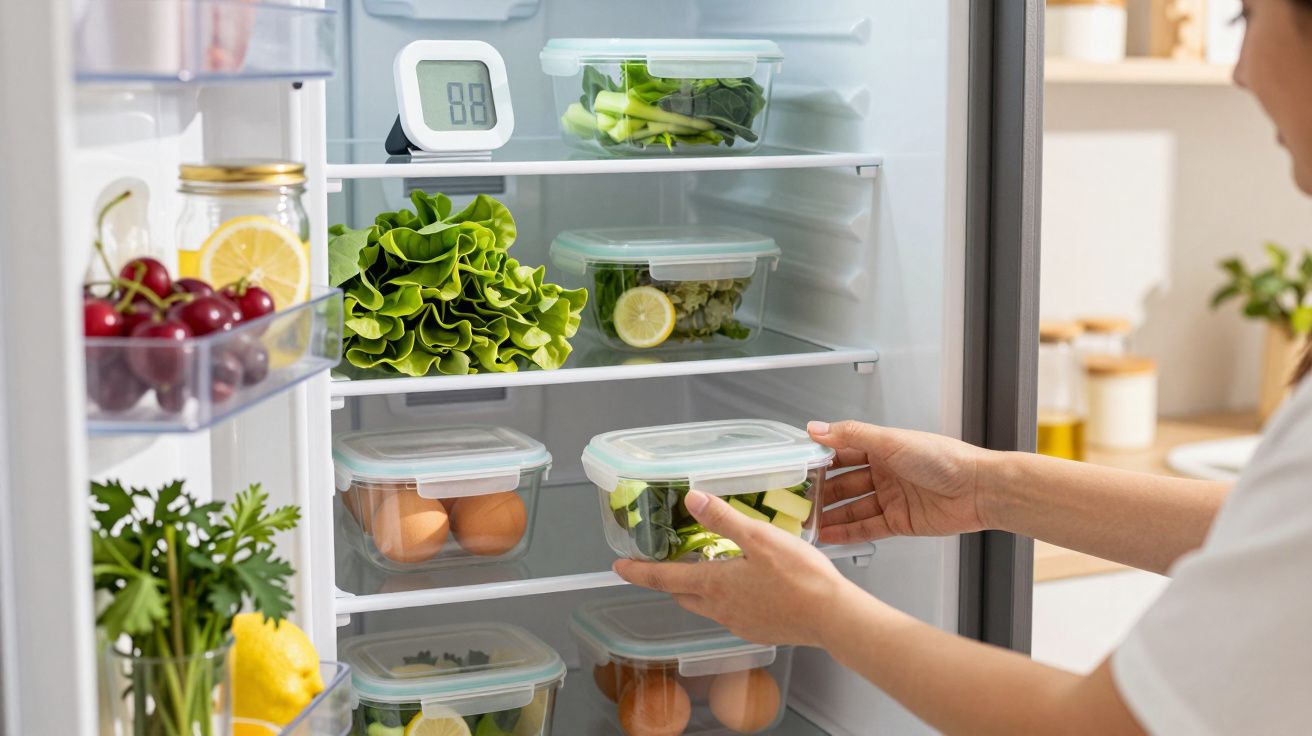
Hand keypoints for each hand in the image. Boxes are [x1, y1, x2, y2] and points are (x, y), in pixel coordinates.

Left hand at [613, 490, 853, 648]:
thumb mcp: (759, 537)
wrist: (832, 617)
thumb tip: (691, 499)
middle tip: (666, 561)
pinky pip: (730, 614)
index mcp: (714, 584)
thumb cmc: (799, 577)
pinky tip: (745, 587)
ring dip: (698, 588)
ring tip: (707, 569)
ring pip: (706, 605)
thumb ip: (723, 518)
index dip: (637, 572)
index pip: (663, 578)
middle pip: (682, 593)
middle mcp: (720, 608)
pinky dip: (726, 599)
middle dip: (669, 578)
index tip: (617, 568)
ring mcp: (739, 623)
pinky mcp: (759, 630)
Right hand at [809, 420, 991, 543]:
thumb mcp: (891, 441)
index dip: (819, 461)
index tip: (796, 468)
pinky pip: (867, 528)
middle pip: (843, 483)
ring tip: (806, 522)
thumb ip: (851, 435)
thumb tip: (817, 428)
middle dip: (820, 492)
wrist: (978, 489)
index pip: (842, 453)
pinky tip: (829, 535)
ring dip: (830, 515)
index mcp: (882, 448)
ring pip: (852, 508)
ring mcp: (891, 498)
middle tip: (796, 501)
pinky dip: (847, 532)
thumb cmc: (944, 459)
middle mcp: (885, 472)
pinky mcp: (899, 522)